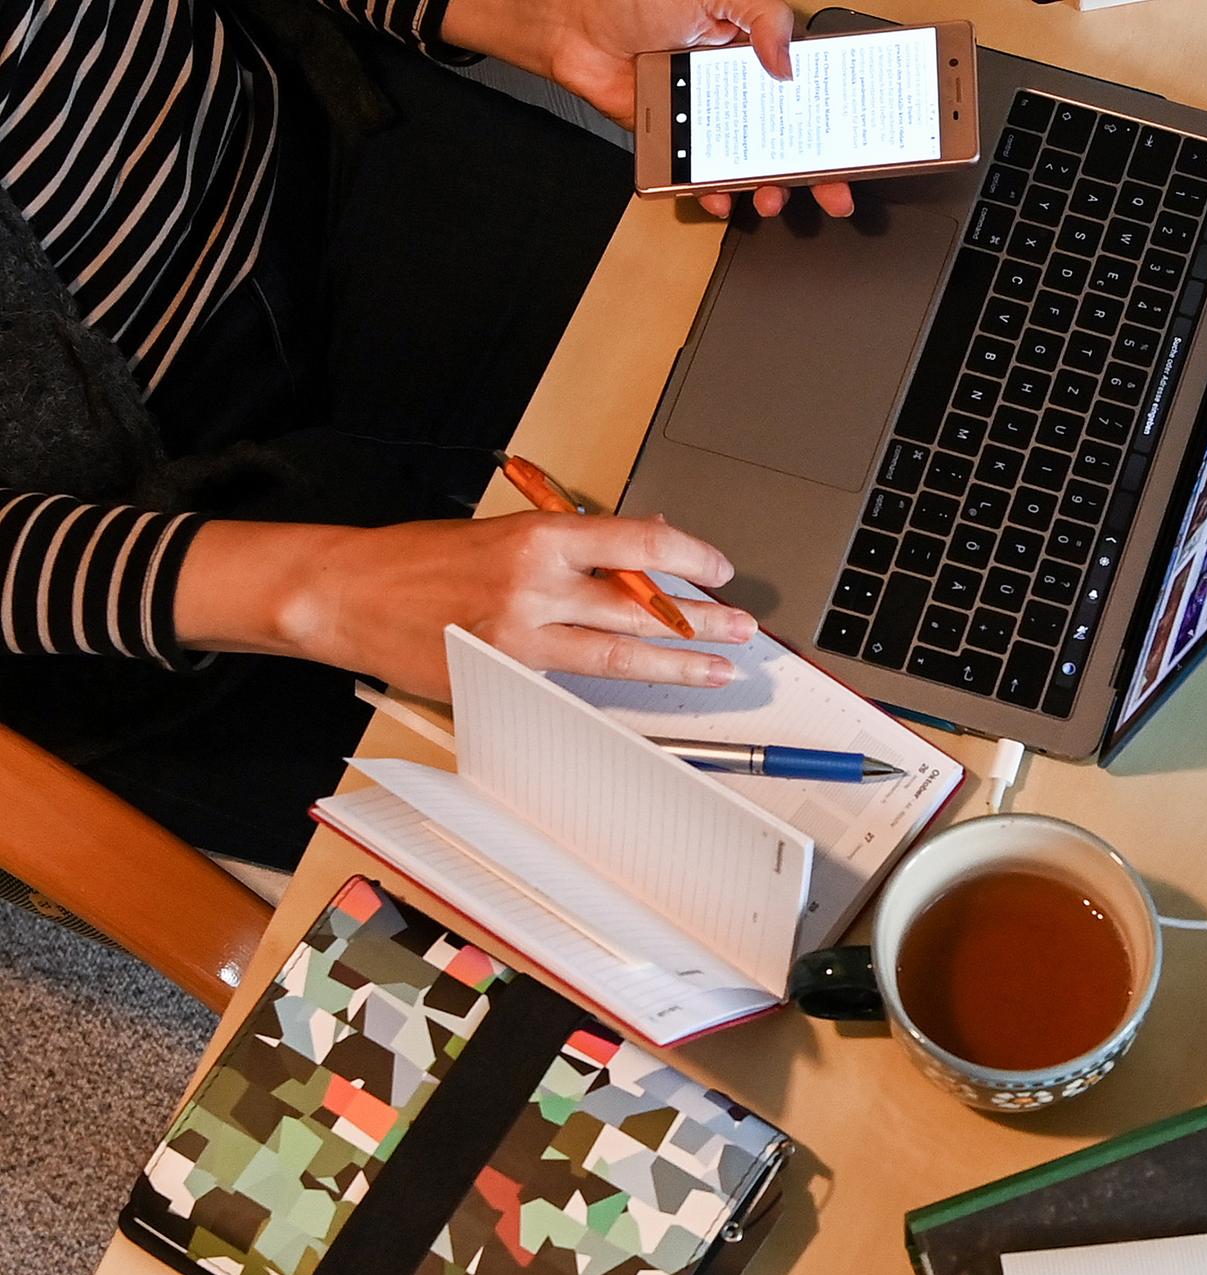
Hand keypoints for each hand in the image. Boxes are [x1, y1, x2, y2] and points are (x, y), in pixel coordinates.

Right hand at [174, 514, 757, 699]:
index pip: (637, 544)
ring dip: (676, 663)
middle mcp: (536, 585)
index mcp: (538, 536)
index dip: (688, 558)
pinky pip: (572, 684)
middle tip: (740, 628)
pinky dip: (612, 685)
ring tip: (716, 668)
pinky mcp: (504, 677)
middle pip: (640, 606)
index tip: (718, 570)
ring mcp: (521, 637)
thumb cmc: (420, 558)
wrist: (346, 592)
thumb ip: (571, 544)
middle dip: (699, 620)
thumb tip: (638, 548)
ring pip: (618, 654)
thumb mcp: (502, 530)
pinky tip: (645, 693)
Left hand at [441, 0, 853, 219]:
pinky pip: (706, 177)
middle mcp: (739, 86)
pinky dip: (717, 194)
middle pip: (793, 136)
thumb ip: (761, 16)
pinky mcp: (680, 142)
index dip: (838, 116)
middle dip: (819, 169)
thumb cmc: (636, 0)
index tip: (860, 140)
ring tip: (774, 198)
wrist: (573, 25)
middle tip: (836, 191)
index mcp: (755, 50)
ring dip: (772, 188)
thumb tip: (788, 63)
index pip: (810, 87)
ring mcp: (712, 117)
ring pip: (754, 163)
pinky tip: (725, 198)